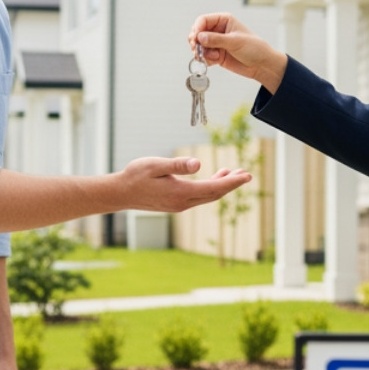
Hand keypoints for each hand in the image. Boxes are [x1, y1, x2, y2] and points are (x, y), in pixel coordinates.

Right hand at [116, 156, 252, 211]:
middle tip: (247, 174)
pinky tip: (214, 178)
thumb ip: (177, 165)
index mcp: (181, 192)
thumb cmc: (136, 176)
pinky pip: (199, 197)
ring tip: (234, 174)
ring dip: (222, 186)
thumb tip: (198, 164)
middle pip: (214, 194)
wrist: (121, 193)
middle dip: (232, 184)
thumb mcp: (155, 165)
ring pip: (207, 196)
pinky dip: (210, 188)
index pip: (213, 188)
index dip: (232, 182)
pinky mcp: (175, 204)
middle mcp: (183, 202)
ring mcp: (179, 205)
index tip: (247, 176)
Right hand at [188, 13, 288, 93]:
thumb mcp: (235, 42)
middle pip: (197, 32)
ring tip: (211, 56)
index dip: (197, 28)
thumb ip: (216, 39)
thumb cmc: (255, 48)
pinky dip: (205, 59)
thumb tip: (200, 37)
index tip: (196, 38)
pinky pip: (203, 56)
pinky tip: (214, 61)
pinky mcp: (216, 54)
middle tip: (197, 48)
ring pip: (199, 45)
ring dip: (201, 52)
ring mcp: (216, 43)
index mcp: (224, 20)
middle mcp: (218, 30)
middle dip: (196, 41)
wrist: (262, 65)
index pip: (203, 20)